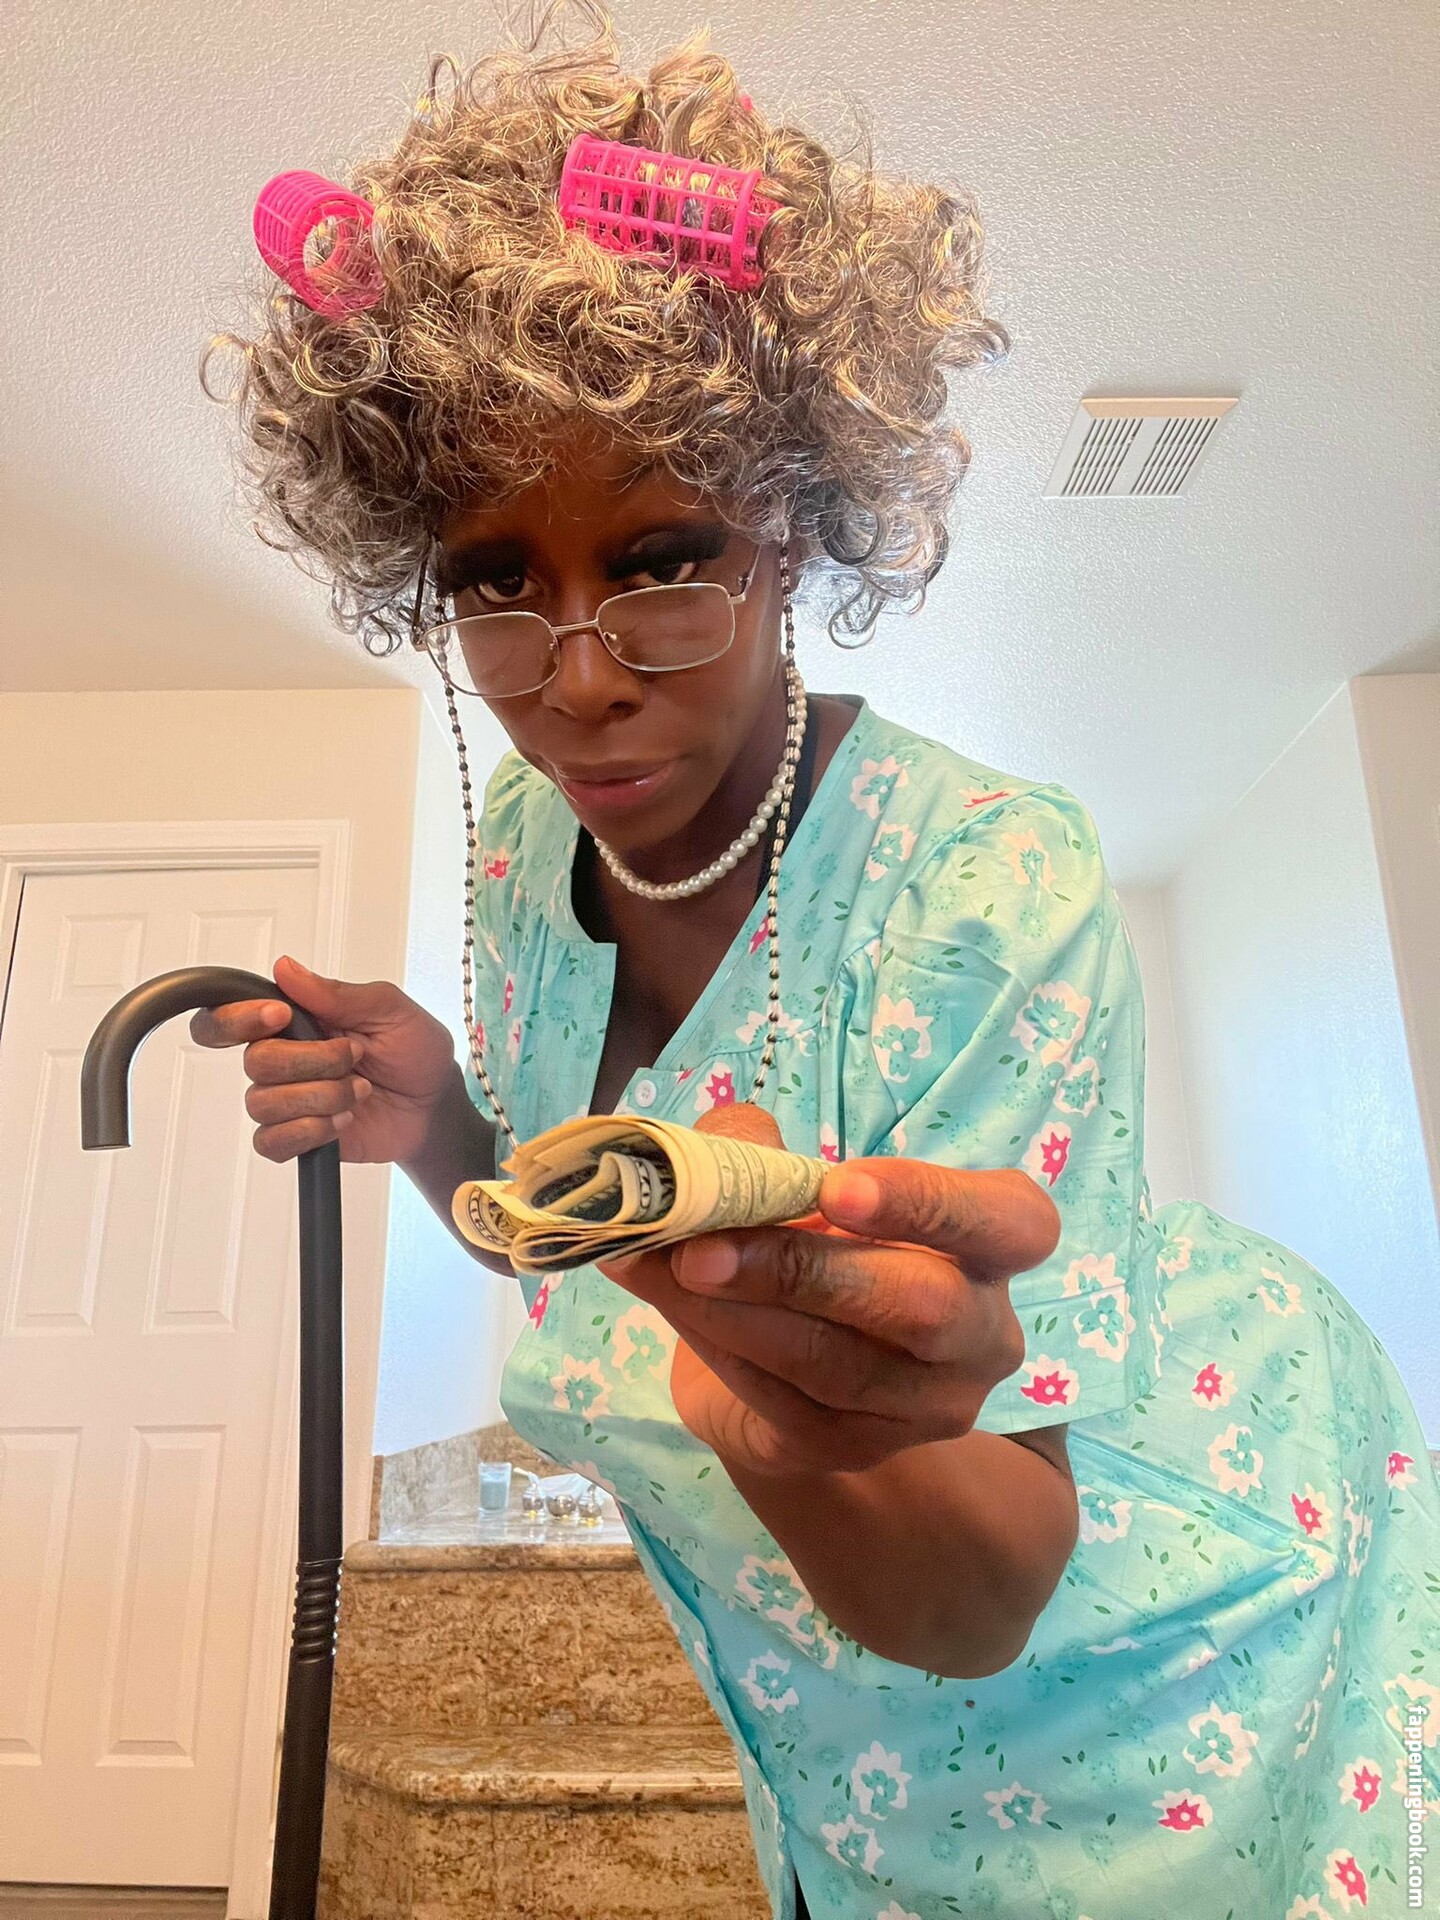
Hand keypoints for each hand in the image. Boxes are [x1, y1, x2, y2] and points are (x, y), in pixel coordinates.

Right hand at [189, 954, 458, 1164]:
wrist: (435, 1105)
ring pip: (264, 1103)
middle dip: (313, 1061)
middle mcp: (282, 1059)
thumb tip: (285, 968)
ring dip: (322, 1097)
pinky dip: (310, 1131)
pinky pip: (271, 1141)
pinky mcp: (296, 1137)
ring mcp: (286, 1101)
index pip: (230, 1016)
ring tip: (359, 1091)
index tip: (279, 1015)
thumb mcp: (389, 1010)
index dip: (239, 1018)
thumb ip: (336, 993)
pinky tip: (342, 1121)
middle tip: (355, 1057)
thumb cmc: (414, 1052)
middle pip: (255, 1061)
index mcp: (294, 1021)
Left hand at [597, 1105, 1060, 1476]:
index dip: (928, 1203)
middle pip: (924, 1307)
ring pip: (839, 1364)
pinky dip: (717, 1347)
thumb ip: (756, 1147)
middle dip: (804, 1271)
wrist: (781, 1346)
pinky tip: (668, 1301)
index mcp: (995, 1240)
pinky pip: (787, 1402)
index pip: (1010, 1224)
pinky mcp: (858, 1447)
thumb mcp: (787, 1174)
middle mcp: (982, 1330)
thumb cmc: (811, 1233)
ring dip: (737, 1312)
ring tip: (660, 1265)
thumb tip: (710, 1154)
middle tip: (704, 1248)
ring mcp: (927, 1404)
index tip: (834, 1187)